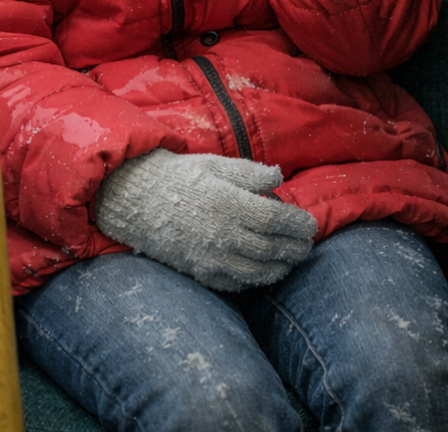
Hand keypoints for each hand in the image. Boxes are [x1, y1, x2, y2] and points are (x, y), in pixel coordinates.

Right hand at [95, 148, 317, 291]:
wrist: (137, 200)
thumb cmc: (180, 176)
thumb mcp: (215, 164)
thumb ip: (250, 173)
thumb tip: (279, 178)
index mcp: (227, 203)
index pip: (273, 219)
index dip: (296, 223)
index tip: (310, 224)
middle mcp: (221, 234)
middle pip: (269, 247)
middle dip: (294, 248)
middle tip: (308, 245)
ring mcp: (209, 257)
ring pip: (255, 271)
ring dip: (280, 268)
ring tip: (293, 260)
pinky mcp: (198, 271)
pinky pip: (233, 283)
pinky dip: (254, 281)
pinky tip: (264, 274)